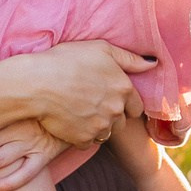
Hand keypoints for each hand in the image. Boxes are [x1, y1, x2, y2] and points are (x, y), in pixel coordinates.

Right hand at [15, 42, 152, 145]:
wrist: (37, 84)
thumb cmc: (66, 61)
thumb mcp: (101, 49)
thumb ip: (130, 58)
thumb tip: (153, 64)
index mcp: (123, 87)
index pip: (136, 106)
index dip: (125, 102)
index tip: (109, 97)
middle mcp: (116, 109)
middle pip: (121, 121)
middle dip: (112, 115)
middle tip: (92, 103)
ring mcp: (100, 126)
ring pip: (106, 132)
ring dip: (98, 126)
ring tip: (80, 112)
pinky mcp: (83, 139)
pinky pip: (88, 142)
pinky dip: (81, 136)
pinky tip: (70, 122)